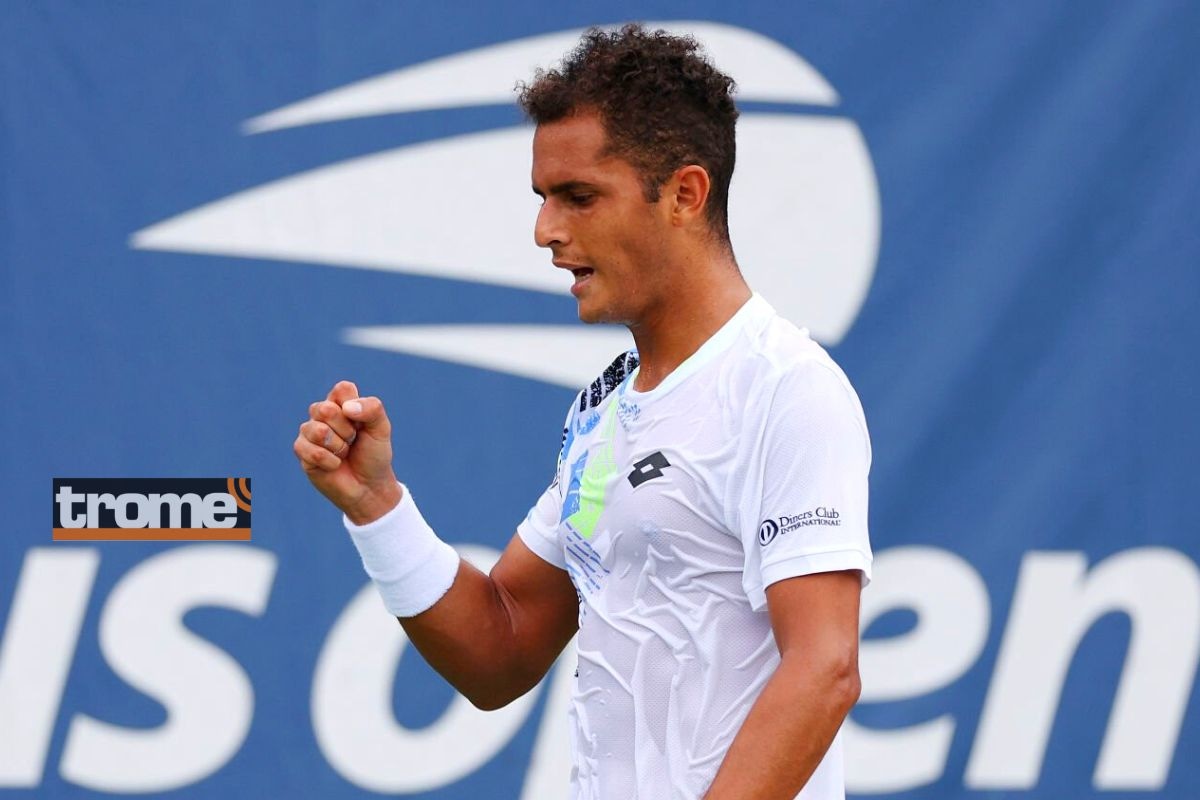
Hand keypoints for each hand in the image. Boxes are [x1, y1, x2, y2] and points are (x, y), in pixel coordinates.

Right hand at [294, 380, 401, 523]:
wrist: (369, 486)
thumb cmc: (374, 455)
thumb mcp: (382, 429)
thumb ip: (373, 409)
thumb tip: (346, 408)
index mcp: (342, 402)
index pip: (342, 389)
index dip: (355, 408)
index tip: (363, 424)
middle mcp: (322, 413)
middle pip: (326, 409)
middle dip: (347, 431)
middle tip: (353, 441)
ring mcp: (309, 431)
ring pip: (317, 430)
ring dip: (339, 447)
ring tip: (344, 453)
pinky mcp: (302, 451)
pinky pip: (312, 451)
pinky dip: (330, 461)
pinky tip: (334, 465)